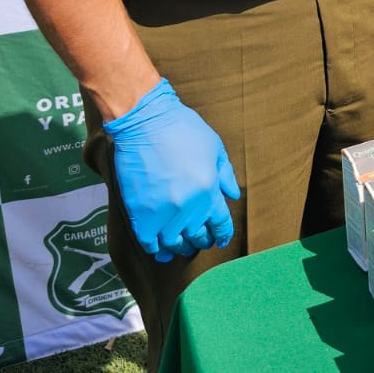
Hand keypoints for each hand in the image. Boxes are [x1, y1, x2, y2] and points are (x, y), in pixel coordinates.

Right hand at [103, 78, 238, 262]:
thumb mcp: (214, 147)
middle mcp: (188, 207)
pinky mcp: (140, 214)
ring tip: (182, 246)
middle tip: (200, 241)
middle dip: (202, 241)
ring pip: (174, 244)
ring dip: (180, 248)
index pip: (220, 224)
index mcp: (209, 190)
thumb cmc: (182, 130)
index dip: (222, 235)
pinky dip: (156, 249)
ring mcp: (163, 213)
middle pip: (198, 236)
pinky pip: (149, 243)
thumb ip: (225, 175)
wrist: (144, 122)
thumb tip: (233, 195)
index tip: (221, 240)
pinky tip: (160, 249)